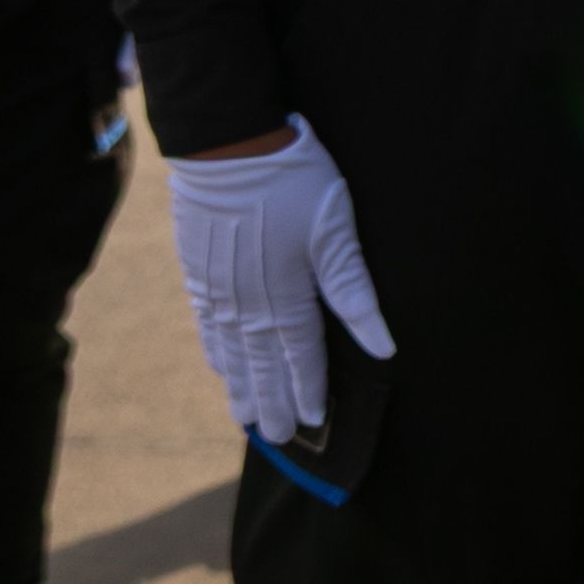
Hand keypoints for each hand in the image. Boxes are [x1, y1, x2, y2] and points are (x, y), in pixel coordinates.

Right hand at [163, 115, 393, 444]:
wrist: (226, 145)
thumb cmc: (291, 180)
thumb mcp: (335, 229)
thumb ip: (355, 291)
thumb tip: (384, 347)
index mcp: (287, 296)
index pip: (301, 356)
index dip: (308, 390)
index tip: (313, 422)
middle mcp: (248, 303)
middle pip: (263, 365)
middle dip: (273, 402)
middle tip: (278, 438)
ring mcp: (218, 291)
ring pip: (232, 353)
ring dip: (242, 387)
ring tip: (247, 420)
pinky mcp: (199, 272)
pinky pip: (207, 326)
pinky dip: (216, 353)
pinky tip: (220, 368)